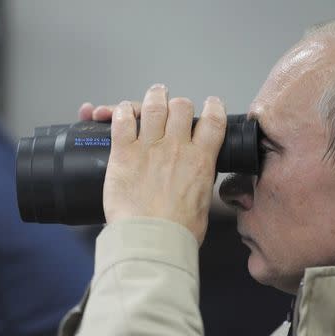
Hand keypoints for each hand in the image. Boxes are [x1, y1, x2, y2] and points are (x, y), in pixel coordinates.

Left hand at [80, 84, 226, 244]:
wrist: (152, 240)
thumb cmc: (179, 231)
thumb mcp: (202, 204)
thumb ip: (201, 184)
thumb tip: (200, 178)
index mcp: (201, 159)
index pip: (213, 120)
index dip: (213, 106)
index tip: (211, 104)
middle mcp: (176, 147)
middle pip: (181, 107)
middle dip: (178, 103)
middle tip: (173, 105)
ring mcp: (149, 147)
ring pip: (153, 105)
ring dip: (153, 97)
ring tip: (153, 95)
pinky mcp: (124, 153)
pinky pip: (122, 120)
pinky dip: (120, 111)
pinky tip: (120, 111)